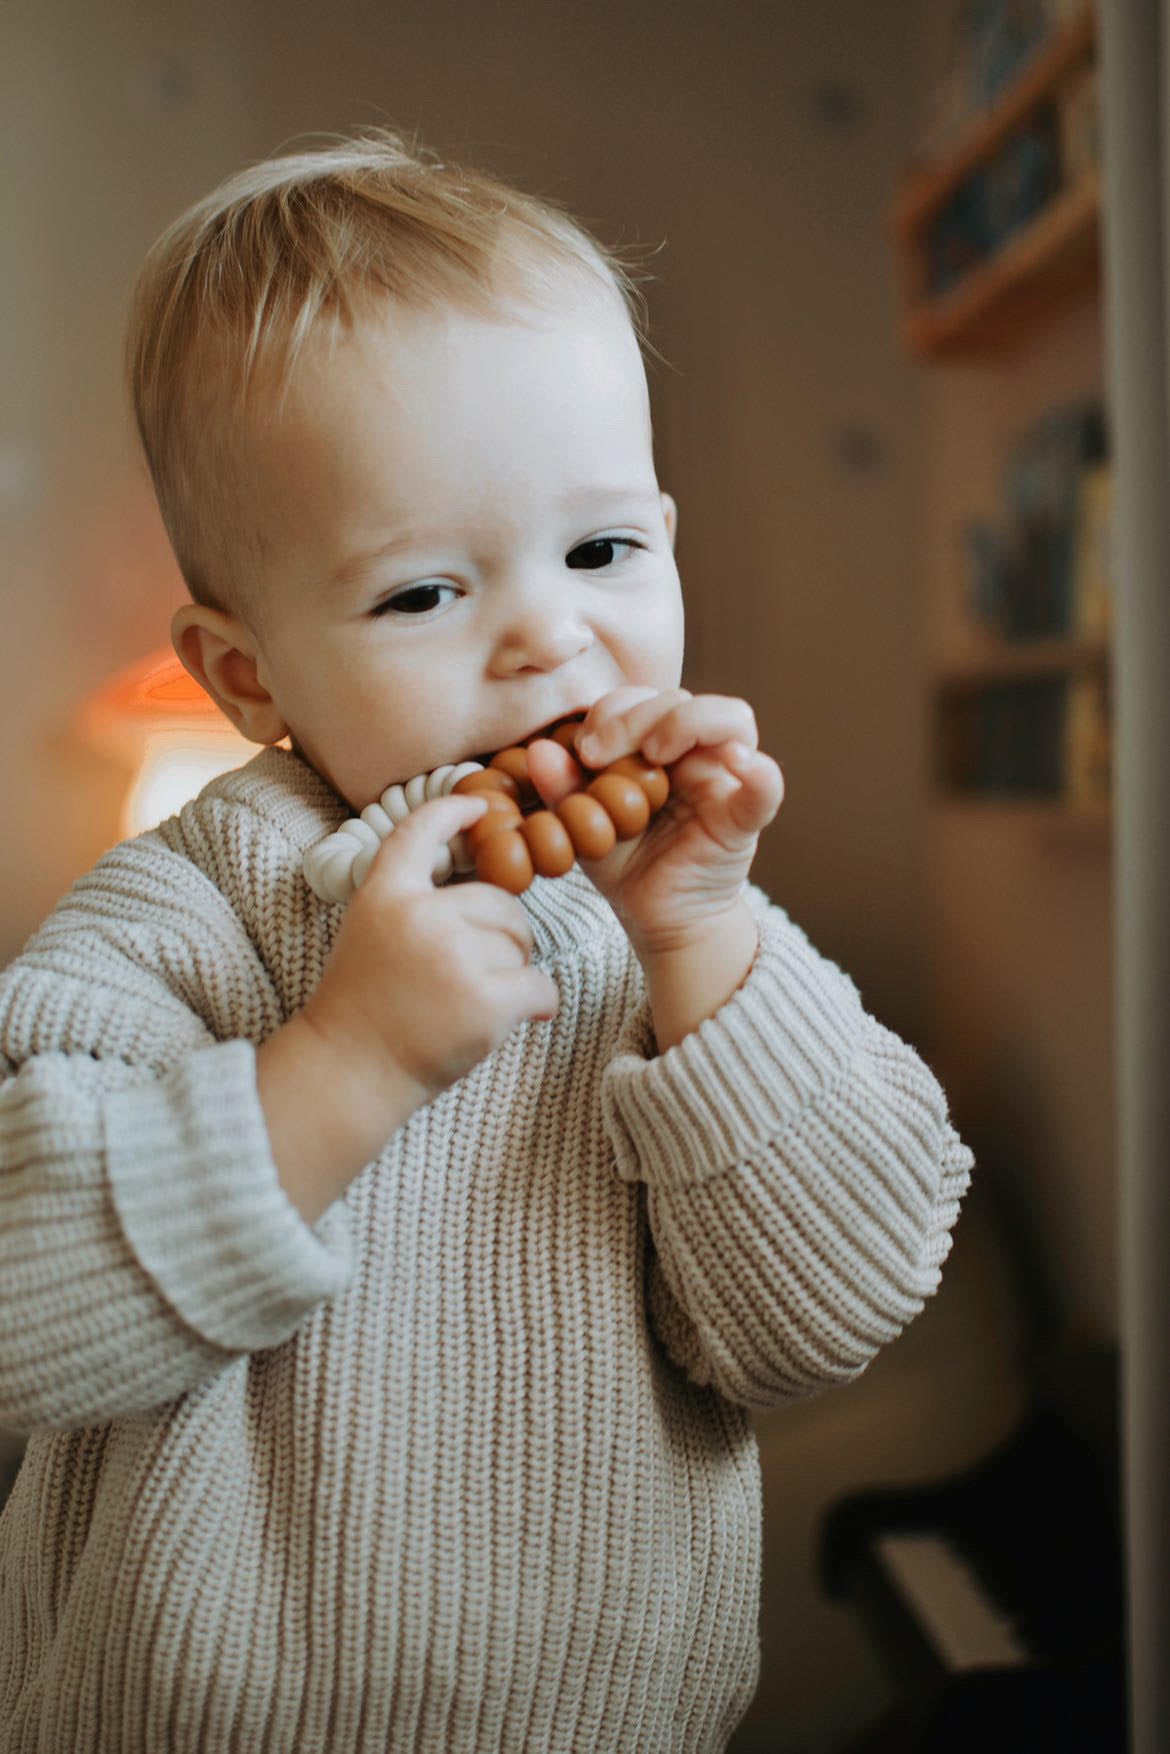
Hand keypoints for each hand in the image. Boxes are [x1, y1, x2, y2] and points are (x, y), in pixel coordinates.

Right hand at [301, 792, 559, 1108]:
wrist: (351, 1071)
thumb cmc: (364, 1005)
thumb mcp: (372, 932)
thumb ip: (415, 902)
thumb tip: (488, 883)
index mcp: (385, 895)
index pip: (419, 831)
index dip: (454, 811)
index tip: (481, 805)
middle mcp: (419, 916)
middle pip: (500, 900)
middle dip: (503, 934)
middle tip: (476, 974)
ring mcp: (453, 957)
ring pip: (520, 945)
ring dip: (513, 973)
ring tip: (475, 1002)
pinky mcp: (484, 1001)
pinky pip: (539, 985)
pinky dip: (539, 1003)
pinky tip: (523, 1015)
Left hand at [525, 686, 783, 956]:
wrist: (657, 919)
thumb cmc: (625, 862)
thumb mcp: (585, 824)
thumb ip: (564, 790)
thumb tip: (538, 751)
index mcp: (659, 745)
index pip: (643, 699)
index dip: (612, 711)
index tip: (583, 750)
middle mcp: (697, 753)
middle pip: (682, 700)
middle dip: (636, 717)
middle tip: (599, 754)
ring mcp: (726, 781)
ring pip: (732, 720)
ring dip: (689, 723)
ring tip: (656, 754)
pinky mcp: (744, 819)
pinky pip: (766, 787)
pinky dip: (759, 772)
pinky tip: (739, 763)